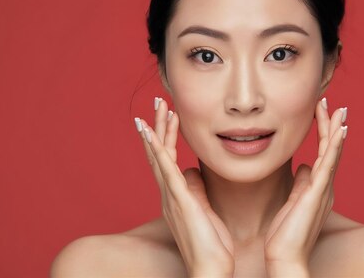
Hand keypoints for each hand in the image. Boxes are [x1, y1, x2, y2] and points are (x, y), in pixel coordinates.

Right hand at [134, 97, 234, 276]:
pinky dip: (156, 149)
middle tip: (158, 102)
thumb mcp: (204, 211)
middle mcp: (168, 193)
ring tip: (157, 107)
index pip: (168, 159)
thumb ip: (196, 190)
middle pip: (159, 153)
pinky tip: (151, 133)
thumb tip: (193, 171)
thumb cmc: (212, 246)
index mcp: (176, 195)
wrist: (211, 269)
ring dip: (157, 130)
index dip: (166, 136)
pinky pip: (164, 169)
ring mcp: (170, 195)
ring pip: (159, 155)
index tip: (169, 115)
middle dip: (158, 126)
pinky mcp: (178, 199)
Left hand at [264, 98, 346, 276]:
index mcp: (318, 188)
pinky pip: (328, 164)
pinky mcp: (318, 193)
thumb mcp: (292, 202)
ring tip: (340, 110)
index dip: (324, 133)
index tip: (321, 112)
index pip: (323, 154)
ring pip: (332, 153)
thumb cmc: (285, 234)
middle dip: (332, 126)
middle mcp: (325, 187)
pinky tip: (339, 130)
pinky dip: (335, 146)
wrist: (285, 257)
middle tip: (334, 104)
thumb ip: (300, 183)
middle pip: (331, 150)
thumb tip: (303, 165)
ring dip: (336, 130)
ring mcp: (323, 189)